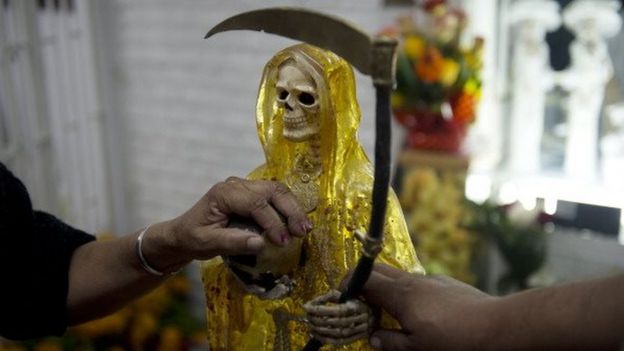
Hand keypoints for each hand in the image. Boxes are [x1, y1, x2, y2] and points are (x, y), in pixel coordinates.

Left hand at [144, 177, 310, 272]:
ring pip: (277, 190)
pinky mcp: (252, 193)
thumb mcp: (207, 244)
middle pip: (272, 191)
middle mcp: (237, 184)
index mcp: (224, 193)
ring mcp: (246, 186)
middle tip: (302, 232)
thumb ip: (232, 242)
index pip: (256, 203)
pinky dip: (288, 207)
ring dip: (293, 208)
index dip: (272, 222)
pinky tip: (296, 222)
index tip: (282, 242)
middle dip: (290, 211)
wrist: (184, 233)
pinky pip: (275, 195)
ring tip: (304, 228)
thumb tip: (261, 244)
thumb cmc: (193, 238)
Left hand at [304, 289, 373, 344]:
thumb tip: (313, 303)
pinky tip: (315, 334)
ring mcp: (359, 331)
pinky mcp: (355, 339)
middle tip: (307, 316)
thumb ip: (329, 296)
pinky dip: (325, 339)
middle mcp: (359, 319)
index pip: (337, 310)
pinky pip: (338, 342)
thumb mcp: (345, 295)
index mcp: (356, 306)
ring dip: (320, 330)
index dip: (321, 309)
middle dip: (318, 319)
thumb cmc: (354, 302)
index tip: (307, 306)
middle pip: (336, 322)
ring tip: (310, 325)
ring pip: (337, 333)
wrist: (373, 313)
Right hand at [352, 264, 496, 350]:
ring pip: (398, 275)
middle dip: (363, 281)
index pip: (364, 278)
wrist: (497, 326)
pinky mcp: (446, 283)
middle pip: (378, 270)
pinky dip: (406, 291)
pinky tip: (416, 311)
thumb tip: (373, 338)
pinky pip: (417, 282)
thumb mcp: (417, 349)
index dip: (348, 284)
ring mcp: (430, 279)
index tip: (342, 297)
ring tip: (386, 310)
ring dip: (386, 287)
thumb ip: (390, 342)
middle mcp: (412, 281)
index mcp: (400, 295)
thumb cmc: (453, 340)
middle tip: (358, 301)